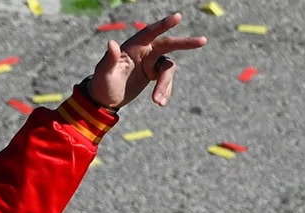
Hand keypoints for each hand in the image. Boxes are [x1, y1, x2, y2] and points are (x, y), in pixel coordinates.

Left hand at [88, 12, 206, 110]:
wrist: (104, 99)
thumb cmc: (102, 84)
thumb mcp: (104, 74)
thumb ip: (109, 59)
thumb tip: (111, 44)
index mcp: (133, 46)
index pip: (150, 32)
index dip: (164, 25)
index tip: (178, 17)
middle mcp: (144, 51)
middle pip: (167, 44)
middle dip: (184, 43)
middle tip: (202, 41)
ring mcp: (150, 62)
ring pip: (167, 70)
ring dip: (165, 85)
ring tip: (158, 102)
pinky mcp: (153, 74)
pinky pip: (165, 81)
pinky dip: (165, 91)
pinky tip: (160, 103)